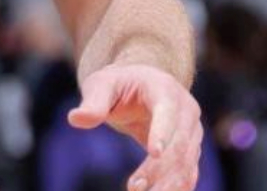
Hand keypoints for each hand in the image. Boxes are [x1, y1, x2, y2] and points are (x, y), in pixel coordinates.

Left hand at [68, 64, 202, 190]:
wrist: (138, 88)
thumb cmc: (117, 85)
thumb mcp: (101, 86)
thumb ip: (93, 102)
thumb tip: (75, 119)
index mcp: (164, 88)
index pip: (167, 111)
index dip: (162, 131)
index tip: (153, 152)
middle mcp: (186, 109)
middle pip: (179, 143)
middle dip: (159, 168)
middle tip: (134, 187)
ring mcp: (191, 131)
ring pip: (187, 162)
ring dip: (167, 183)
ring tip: (136, 190)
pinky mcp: (190, 149)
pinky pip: (188, 172)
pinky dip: (175, 187)